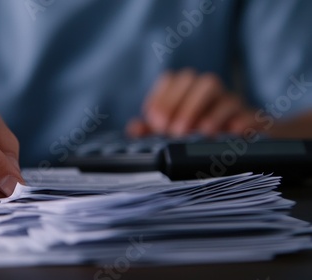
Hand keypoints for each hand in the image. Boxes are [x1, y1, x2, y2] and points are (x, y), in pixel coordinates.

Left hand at [127, 69, 256, 137]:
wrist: (239, 141)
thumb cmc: (196, 132)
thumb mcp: (170, 131)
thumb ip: (150, 129)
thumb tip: (134, 129)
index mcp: (188, 89)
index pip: (172, 80)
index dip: (162, 98)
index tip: (154, 121)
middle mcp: (211, 92)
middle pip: (201, 83)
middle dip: (184, 105)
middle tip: (173, 130)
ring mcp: (234, 105)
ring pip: (225, 95)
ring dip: (211, 113)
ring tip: (198, 131)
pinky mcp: (252, 120)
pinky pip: (248, 115)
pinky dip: (240, 121)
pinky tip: (230, 132)